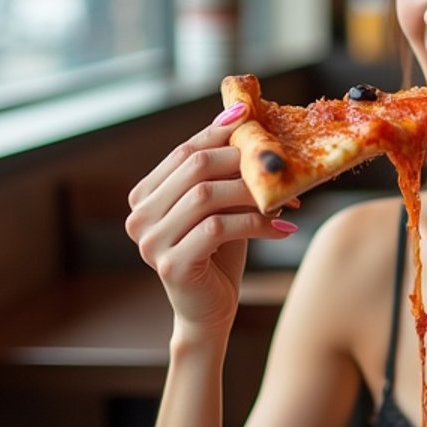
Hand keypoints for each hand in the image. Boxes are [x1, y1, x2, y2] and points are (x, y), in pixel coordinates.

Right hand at [125, 102, 297, 335]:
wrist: (208, 311)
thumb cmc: (217, 255)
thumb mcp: (220, 206)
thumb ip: (222, 171)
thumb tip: (242, 116)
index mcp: (143, 197)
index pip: (184, 152)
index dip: (218, 131)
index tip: (250, 114)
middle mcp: (139, 217)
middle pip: (194, 168)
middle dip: (240, 161)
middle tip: (277, 166)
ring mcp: (151, 242)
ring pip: (207, 196)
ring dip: (252, 193)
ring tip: (287, 200)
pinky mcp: (172, 265)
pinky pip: (219, 229)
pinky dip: (256, 223)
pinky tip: (284, 228)